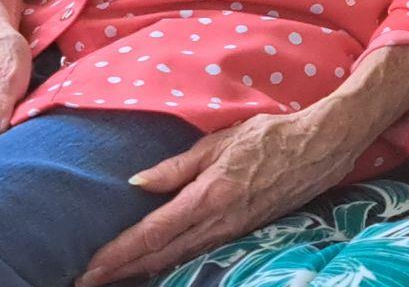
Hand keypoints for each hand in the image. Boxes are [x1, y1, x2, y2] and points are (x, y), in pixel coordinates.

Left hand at [75, 108, 364, 285]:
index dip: (118, 254)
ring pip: (179, 258)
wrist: (320, 147)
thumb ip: (178, 166)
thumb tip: (137, 183)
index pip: (152, 233)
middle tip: (88, 281)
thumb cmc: (271, 136)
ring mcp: (232, 230)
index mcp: (208, 197)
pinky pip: (199, 252)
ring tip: (116, 275)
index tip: (89, 268)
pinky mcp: (244, 231)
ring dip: (144, 269)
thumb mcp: (221, 141)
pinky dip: (171, 261)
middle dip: (122, 271)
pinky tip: (159, 262)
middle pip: (160, 256)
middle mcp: (218, 222)